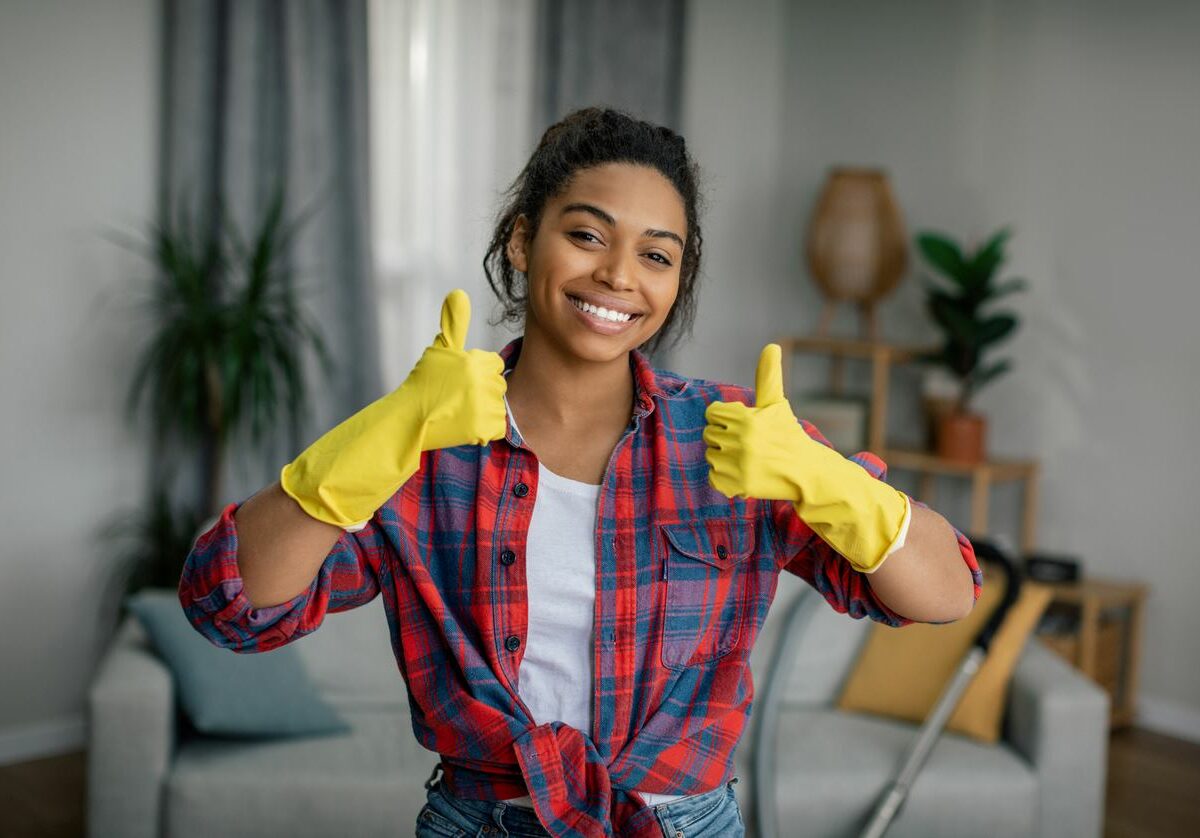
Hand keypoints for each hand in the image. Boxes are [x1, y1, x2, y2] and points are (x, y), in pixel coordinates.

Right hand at [405, 289, 507, 451]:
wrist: (409, 421)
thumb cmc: (424, 382)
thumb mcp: (440, 350)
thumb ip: (454, 322)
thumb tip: (459, 292)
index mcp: (475, 361)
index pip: (495, 365)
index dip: (477, 373)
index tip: (459, 381)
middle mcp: (483, 382)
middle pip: (498, 385)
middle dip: (481, 391)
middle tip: (457, 397)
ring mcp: (485, 407)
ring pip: (498, 406)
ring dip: (483, 411)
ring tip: (459, 411)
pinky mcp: (485, 429)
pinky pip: (497, 427)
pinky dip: (484, 430)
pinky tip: (464, 424)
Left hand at [703, 343, 807, 501]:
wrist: (805, 472)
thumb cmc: (788, 434)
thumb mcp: (777, 404)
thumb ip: (768, 376)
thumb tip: (771, 346)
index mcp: (746, 419)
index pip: (712, 413)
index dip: (726, 418)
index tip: (742, 425)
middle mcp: (740, 442)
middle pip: (709, 434)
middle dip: (726, 437)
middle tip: (748, 444)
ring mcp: (736, 465)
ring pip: (711, 455)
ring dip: (725, 457)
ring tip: (748, 459)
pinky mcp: (734, 486)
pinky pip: (713, 477)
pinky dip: (725, 477)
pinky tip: (745, 473)